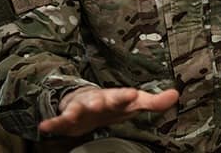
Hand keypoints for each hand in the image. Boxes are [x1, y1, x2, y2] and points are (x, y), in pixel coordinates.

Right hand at [38, 86, 178, 136]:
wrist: (86, 102)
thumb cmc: (114, 103)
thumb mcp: (134, 104)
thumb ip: (154, 102)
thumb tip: (176, 95)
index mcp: (116, 98)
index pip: (123, 96)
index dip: (127, 96)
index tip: (133, 93)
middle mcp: (98, 100)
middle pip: (101, 100)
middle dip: (102, 101)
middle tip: (101, 102)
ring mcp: (82, 108)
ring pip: (79, 109)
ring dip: (77, 111)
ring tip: (73, 113)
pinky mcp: (67, 117)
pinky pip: (58, 121)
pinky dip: (52, 123)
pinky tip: (44, 126)